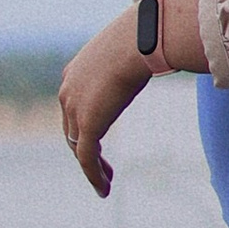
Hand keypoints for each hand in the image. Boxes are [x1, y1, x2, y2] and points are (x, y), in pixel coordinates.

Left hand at [59, 10, 153, 197]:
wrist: (139, 40)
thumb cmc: (143, 38)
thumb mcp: (132, 50)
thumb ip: (135, 59)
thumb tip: (160, 50)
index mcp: (74, 73)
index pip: (74, 107)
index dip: (84, 126)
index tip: (98, 139)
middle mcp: (67, 91)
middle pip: (72, 130)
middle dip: (86, 150)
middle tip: (103, 167)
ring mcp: (74, 109)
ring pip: (78, 147)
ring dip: (92, 168)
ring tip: (106, 184)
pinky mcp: (87, 125)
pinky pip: (86, 158)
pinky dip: (94, 175)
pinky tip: (105, 189)